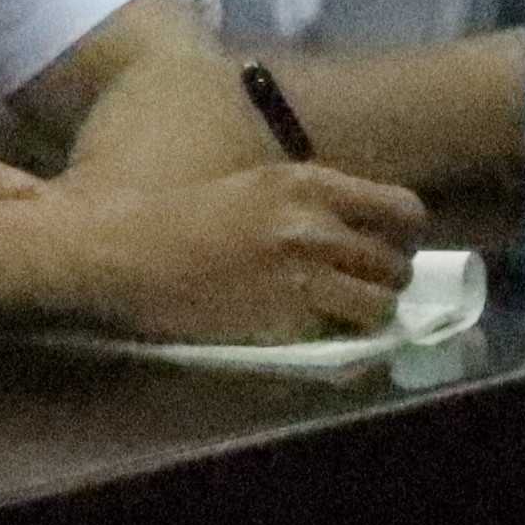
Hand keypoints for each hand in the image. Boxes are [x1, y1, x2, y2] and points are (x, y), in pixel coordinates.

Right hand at [32, 164, 420, 341]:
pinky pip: (348, 337)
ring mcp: (305, 272)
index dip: (402, 236)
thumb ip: (302, 206)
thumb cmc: (172, 219)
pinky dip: (345, 343)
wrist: (121, 252)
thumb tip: (348, 235)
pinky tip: (319, 337)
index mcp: (306, 182)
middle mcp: (316, 223)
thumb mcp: (248, 190)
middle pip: (398, 261)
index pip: (403, 209)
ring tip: (343, 320)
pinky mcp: (288, 317)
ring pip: (383, 304)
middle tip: (361, 292)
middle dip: (387, 281)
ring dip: (371, 316)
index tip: (383, 249)